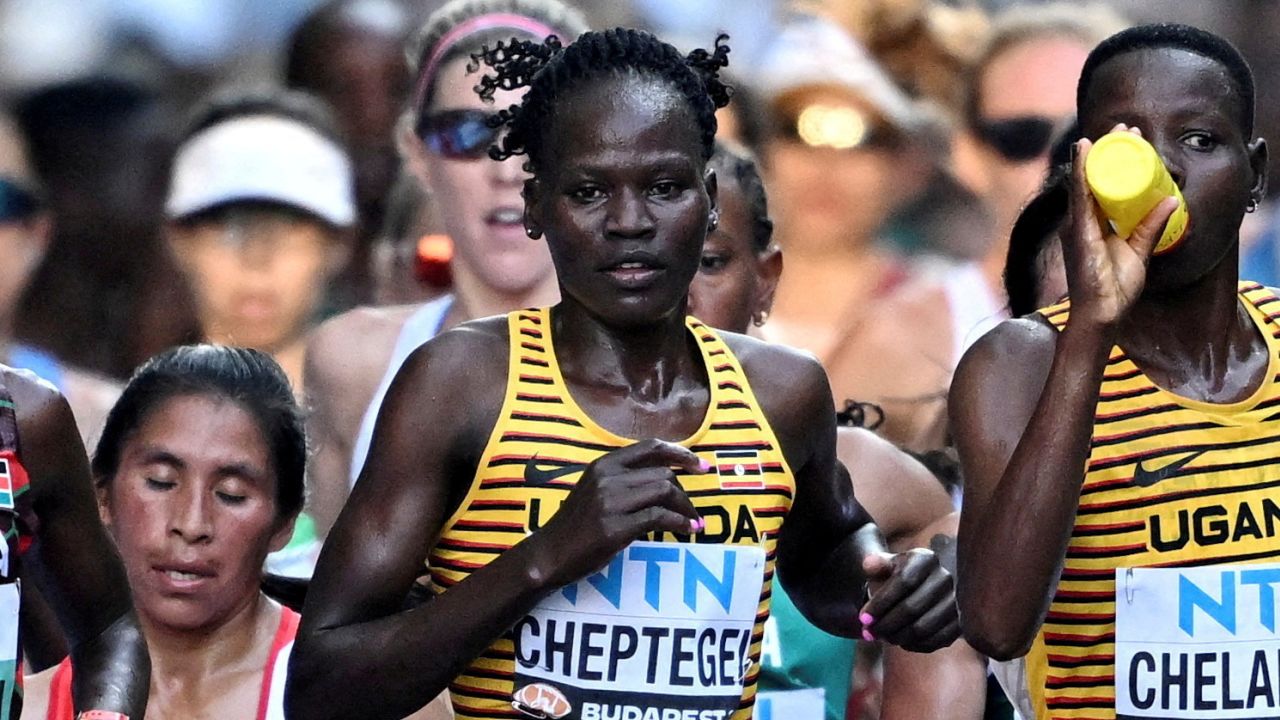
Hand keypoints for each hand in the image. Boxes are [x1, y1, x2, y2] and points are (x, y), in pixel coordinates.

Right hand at [530, 439, 707, 587]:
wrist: (549, 554)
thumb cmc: (576, 525)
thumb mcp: (596, 490)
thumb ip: (623, 479)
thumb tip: (666, 479)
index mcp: (604, 464)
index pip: (651, 447)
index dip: (681, 453)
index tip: (701, 466)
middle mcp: (607, 477)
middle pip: (663, 473)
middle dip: (685, 492)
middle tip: (693, 510)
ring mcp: (610, 501)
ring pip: (665, 491)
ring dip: (686, 507)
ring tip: (694, 522)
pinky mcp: (615, 527)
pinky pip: (659, 517)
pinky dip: (679, 522)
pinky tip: (686, 530)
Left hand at [859, 548, 958, 652]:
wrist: (919, 588)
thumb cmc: (896, 576)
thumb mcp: (885, 565)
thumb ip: (875, 564)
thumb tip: (869, 565)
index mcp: (925, 559)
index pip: (903, 582)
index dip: (881, 602)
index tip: (862, 618)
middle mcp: (945, 578)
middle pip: (912, 608)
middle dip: (886, 624)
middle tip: (869, 633)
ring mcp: (956, 602)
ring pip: (923, 628)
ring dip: (898, 637)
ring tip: (882, 638)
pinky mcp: (960, 623)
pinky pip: (936, 640)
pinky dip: (915, 645)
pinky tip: (900, 642)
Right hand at [1064, 124, 1179, 328]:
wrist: (1101, 314)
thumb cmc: (1115, 289)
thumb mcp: (1140, 251)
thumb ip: (1151, 226)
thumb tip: (1173, 200)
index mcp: (1092, 224)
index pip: (1103, 185)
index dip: (1115, 161)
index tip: (1131, 139)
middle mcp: (1080, 221)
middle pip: (1093, 177)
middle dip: (1107, 150)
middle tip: (1126, 128)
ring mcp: (1076, 225)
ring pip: (1086, 180)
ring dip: (1097, 153)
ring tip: (1112, 132)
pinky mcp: (1077, 231)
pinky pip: (1079, 195)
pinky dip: (1081, 172)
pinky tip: (1085, 153)